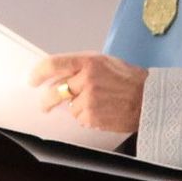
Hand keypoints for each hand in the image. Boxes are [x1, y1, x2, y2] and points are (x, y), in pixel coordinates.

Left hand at [29, 52, 145, 132]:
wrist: (148, 98)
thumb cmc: (128, 78)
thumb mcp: (104, 62)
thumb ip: (81, 67)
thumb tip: (59, 75)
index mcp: (88, 62)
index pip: (53, 64)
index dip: (38, 73)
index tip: (33, 80)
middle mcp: (86, 80)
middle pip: (54, 92)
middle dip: (46, 100)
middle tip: (45, 104)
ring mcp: (88, 100)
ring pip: (69, 107)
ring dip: (77, 107)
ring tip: (98, 103)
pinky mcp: (92, 117)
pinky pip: (80, 118)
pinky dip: (87, 117)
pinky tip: (102, 111)